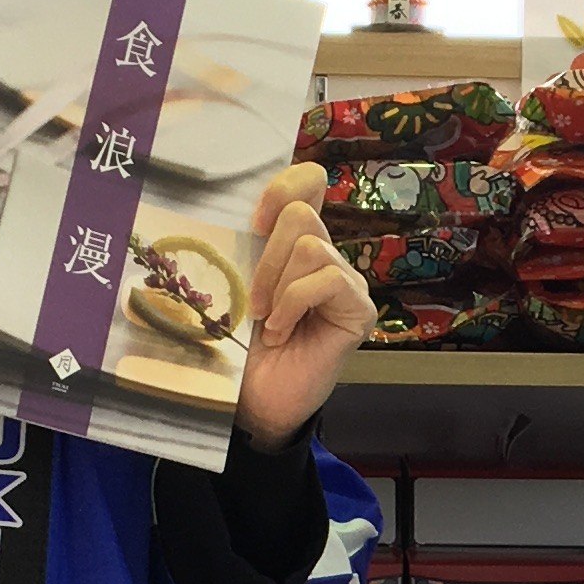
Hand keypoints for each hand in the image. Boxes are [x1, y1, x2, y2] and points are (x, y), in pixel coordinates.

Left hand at [236, 166, 375, 450]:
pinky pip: (328, 279)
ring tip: (266, 321)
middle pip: (302, 213)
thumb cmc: (241, 348)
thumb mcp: (236, 287)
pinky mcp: (358, 309)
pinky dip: (294, 304)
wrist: (256, 401)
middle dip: (266, 255)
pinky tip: (282, 332)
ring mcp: (346, 282)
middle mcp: (326, 256)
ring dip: (276, 285)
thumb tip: (225, 211)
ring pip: (311, 246)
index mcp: (296, 243)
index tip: (252, 225)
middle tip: (252, 301)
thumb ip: (244, 248)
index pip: (309, 181)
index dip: (283, 187)